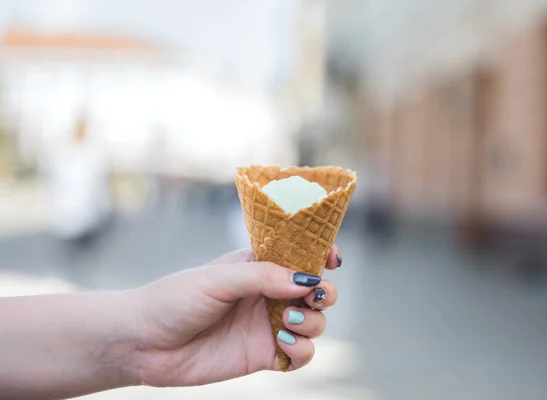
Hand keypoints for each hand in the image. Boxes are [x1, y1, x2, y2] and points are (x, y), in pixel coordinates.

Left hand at [130, 246, 341, 386]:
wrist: (144, 343)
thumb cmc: (174, 299)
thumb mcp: (219, 279)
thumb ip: (263, 276)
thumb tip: (308, 279)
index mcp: (258, 265)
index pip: (301, 255)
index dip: (322, 254)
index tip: (333, 258)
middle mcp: (268, 294)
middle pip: (317, 290)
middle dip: (325, 291)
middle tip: (312, 294)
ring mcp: (268, 325)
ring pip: (315, 322)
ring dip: (313, 321)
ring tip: (286, 320)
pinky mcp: (264, 355)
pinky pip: (301, 355)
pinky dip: (302, 350)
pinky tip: (281, 342)